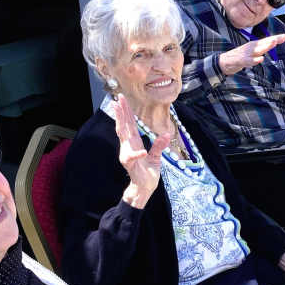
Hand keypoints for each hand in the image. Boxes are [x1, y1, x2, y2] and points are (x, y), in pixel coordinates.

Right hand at [114, 94, 168, 208]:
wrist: (145, 187)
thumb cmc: (148, 172)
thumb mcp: (156, 156)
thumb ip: (159, 145)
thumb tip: (166, 134)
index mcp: (134, 142)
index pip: (129, 124)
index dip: (126, 112)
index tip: (122, 100)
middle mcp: (129, 146)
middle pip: (124, 125)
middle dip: (121, 111)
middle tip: (118, 98)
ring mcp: (128, 154)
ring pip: (123, 135)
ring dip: (121, 122)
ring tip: (119, 110)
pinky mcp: (131, 164)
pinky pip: (132, 157)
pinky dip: (137, 154)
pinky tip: (142, 151)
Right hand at [218, 34, 284, 75]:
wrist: (223, 62)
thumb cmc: (239, 56)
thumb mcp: (252, 51)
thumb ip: (261, 48)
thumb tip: (272, 43)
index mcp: (254, 45)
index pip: (267, 40)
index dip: (277, 38)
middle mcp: (251, 47)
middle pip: (264, 43)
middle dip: (273, 40)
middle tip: (282, 37)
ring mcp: (246, 53)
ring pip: (257, 50)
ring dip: (266, 46)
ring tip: (273, 43)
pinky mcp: (240, 60)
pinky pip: (248, 61)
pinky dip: (254, 60)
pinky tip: (260, 59)